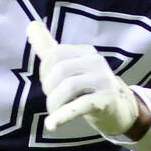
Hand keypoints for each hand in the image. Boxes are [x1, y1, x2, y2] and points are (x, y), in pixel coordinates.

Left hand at [26, 19, 142, 137]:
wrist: (118, 110)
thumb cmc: (88, 87)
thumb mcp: (70, 65)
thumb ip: (49, 47)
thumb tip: (31, 25)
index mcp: (86, 51)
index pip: (56, 54)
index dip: (44, 71)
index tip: (48, 85)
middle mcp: (96, 62)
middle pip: (60, 70)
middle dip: (49, 88)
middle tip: (52, 100)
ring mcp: (102, 81)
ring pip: (68, 87)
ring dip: (54, 103)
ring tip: (53, 112)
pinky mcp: (105, 101)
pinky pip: (80, 106)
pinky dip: (62, 116)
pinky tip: (52, 124)